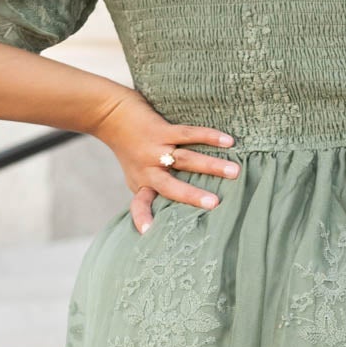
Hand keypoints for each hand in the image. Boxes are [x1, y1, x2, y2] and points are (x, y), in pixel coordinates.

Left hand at [89, 89, 239, 233]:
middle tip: (215, 203)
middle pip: (172, 186)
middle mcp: (149, 169)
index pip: (140, 204)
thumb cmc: (129, 148)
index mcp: (142, 183)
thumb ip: (153, 189)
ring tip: (234, 171)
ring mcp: (156, 149)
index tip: (148, 231)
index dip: (142, 217)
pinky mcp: (162, 130)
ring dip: (211, 165)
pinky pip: (188, 134)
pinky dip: (209, 136)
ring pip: (186, 159)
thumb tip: (172, 211)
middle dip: (193, 195)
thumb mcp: (136, 174)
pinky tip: (228, 141)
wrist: (112, 115)